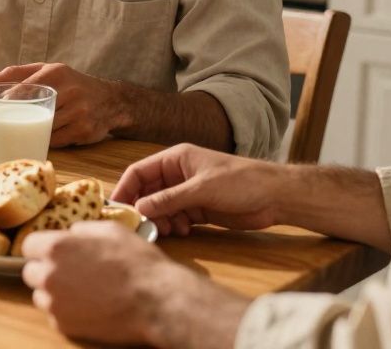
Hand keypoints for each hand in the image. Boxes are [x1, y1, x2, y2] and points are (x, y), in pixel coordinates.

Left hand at [0, 63, 126, 146]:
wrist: (112, 101)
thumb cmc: (72, 84)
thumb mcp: (49, 71)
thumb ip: (19, 73)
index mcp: (57, 73)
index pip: (25, 88)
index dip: (7, 101)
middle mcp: (70, 91)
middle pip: (33, 110)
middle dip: (16, 119)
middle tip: (2, 124)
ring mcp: (79, 112)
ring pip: (43, 127)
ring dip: (30, 131)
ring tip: (20, 131)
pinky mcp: (84, 131)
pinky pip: (55, 140)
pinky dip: (45, 139)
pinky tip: (42, 135)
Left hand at [21, 221, 246, 346]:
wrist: (156, 301)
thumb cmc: (137, 263)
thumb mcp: (110, 230)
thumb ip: (82, 230)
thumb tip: (70, 233)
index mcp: (55, 247)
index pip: (28, 245)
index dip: (43, 248)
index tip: (55, 252)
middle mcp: (48, 275)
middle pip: (31, 272)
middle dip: (46, 270)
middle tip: (71, 272)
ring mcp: (54, 303)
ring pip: (41, 296)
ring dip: (55, 293)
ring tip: (83, 291)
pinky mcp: (64, 326)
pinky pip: (56, 315)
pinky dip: (67, 312)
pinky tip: (90, 306)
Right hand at [110, 143, 285, 237]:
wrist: (276, 197)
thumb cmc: (240, 181)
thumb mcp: (201, 189)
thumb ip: (169, 199)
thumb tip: (139, 207)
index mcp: (176, 159)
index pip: (139, 172)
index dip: (125, 189)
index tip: (115, 208)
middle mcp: (178, 175)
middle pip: (148, 192)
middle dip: (143, 208)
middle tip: (140, 225)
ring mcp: (188, 193)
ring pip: (161, 207)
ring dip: (160, 220)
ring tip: (168, 230)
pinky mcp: (198, 210)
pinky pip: (175, 218)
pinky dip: (174, 226)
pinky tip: (183, 231)